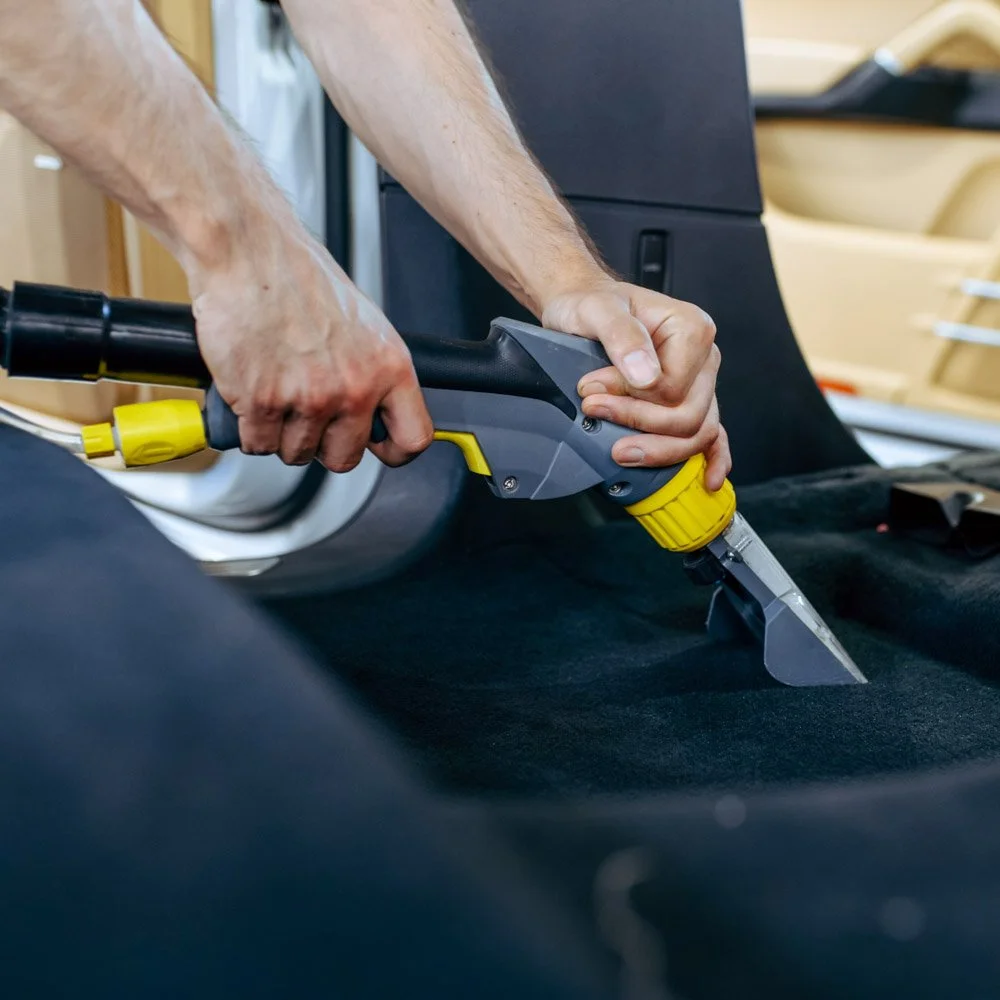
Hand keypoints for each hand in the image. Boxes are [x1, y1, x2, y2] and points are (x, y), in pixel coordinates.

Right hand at [187, 217, 432, 471]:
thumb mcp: (364, 324)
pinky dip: (249, 428)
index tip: (378, 447)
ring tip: (275, 393)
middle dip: (323, 444)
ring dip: (282, 434)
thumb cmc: (299, 278)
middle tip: (307, 416)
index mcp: (388, 366)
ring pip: (298, 454)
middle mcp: (355, 387)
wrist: (249, 251)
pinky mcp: (263, 403)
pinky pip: (258, 444)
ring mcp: (310, 398)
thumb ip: (373, 371)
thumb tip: (375, 409)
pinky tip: (251, 398)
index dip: (393, 451)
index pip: (413, 438)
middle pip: (346, 457)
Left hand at [541, 279, 730, 490]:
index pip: (674, 387)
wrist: (584, 308)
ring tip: (619, 451)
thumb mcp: (597, 310)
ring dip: (659, 449)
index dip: (632, 397)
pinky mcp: (689, 402)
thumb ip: (621, 336)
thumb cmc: (592, 305)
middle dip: (639, 425)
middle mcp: (703, 358)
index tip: (591, 390)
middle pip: (688, 416)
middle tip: (595, 413)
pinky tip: (708, 480)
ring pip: (697, 433)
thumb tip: (646, 375)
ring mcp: (700, 384)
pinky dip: (713, 459)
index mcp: (691, 329)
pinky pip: (712, 436)